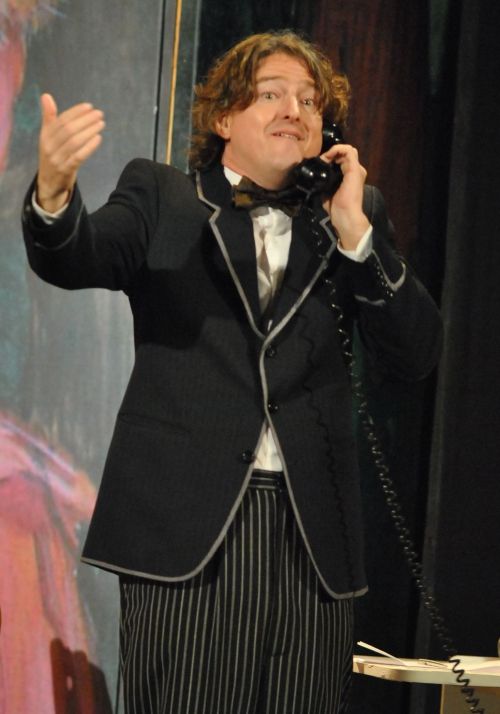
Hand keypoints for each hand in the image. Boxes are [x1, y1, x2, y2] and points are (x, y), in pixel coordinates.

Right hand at [36, 93, 104, 211]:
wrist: (49, 183)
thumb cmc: (52, 155)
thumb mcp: (48, 137)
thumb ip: (49, 118)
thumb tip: (46, 96)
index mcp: (45, 136)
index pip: (61, 120)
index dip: (75, 112)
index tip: (89, 106)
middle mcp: (49, 147)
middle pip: (69, 130)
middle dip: (85, 120)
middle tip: (99, 114)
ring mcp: (57, 159)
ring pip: (75, 142)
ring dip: (90, 131)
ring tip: (101, 124)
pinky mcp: (66, 170)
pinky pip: (78, 157)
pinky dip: (89, 147)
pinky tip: (98, 138)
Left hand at [320, 143, 369, 249]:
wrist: (345, 214)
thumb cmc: (336, 207)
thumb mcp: (326, 192)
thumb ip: (323, 182)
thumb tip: (313, 177)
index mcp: (349, 176)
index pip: (342, 160)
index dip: (330, 158)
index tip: (319, 163)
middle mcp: (355, 171)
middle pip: (344, 154)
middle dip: (331, 154)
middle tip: (321, 161)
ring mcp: (356, 169)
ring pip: (348, 150)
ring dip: (334, 151)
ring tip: (324, 158)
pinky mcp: (355, 168)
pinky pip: (349, 151)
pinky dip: (338, 149)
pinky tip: (328, 156)